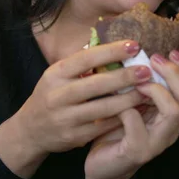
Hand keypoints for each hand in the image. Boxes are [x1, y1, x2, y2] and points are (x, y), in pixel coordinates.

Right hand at [0, 40, 150, 178]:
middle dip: (124, 76)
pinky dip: (123, 118)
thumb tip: (113, 41)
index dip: (111, 51)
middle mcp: (57, 96)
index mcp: (55, 74)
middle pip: (96, 84)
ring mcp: (66, 118)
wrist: (30, 131)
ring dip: (129, 99)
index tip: (134, 45)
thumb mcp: (58, 74)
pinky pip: (103, 126)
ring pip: (103, 108)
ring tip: (148, 90)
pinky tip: (139, 109)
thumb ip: (82, 62)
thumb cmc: (52, 95)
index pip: (86, 59)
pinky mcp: (74, 137)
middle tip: (146, 70)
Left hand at [84, 50, 178, 178]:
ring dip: (157, 90)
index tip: (172, 51)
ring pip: (174, 111)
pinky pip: (138, 128)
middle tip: (155, 59)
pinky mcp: (138, 151)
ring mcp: (157, 142)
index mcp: (173, 116)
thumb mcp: (133, 104)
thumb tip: (138, 52)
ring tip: (139, 82)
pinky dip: (129, 111)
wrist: (103, 167)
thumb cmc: (117, 130)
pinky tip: (118, 106)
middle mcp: (172, 129)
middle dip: (175, 73)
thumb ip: (141, 85)